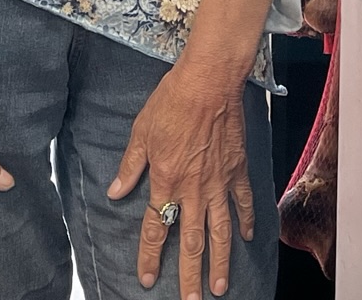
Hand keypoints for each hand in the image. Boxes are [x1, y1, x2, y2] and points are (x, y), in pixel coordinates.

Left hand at [107, 64, 254, 298]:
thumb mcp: (141, 132)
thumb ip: (130, 166)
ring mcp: (219, 182)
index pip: (158, 228)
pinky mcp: (238, 170)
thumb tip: (115, 192)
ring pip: (220, 231)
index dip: (151, 256)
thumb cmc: (171, 103)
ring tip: (218, 286)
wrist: (208, 82)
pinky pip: (243, 202)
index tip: (148, 279)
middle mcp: (194, 189)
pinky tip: (246, 238)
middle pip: (192, 241)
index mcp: (166, 180)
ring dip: (219, 261)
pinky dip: (246, 221)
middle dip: (190, 275)